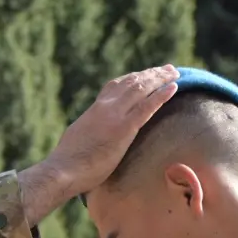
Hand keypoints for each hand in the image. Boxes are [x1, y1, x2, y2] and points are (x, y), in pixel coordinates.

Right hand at [17, 66, 178, 225]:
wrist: (62, 170)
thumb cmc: (68, 162)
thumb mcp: (79, 138)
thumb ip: (90, 131)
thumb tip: (94, 135)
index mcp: (94, 110)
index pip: (116, 86)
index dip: (134, 78)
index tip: (146, 74)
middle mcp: (105, 107)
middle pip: (132, 83)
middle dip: (151, 74)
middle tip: (168, 68)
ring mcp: (114, 116)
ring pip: (141, 89)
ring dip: (160, 79)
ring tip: (175, 72)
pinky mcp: (123, 129)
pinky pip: (147, 108)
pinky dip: (161, 95)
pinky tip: (174, 87)